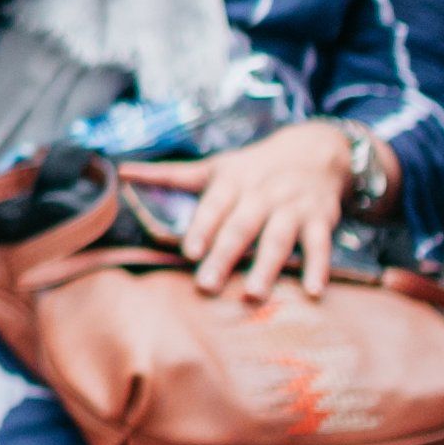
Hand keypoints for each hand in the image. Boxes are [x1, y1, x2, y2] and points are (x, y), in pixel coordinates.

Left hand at [174, 121, 360, 299]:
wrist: (314, 150)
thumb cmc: (253, 167)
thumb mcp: (214, 166)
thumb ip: (170, 175)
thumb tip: (122, 172)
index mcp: (233, 182)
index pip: (214, 206)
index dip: (202, 228)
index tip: (189, 252)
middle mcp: (262, 194)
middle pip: (242, 227)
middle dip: (225, 255)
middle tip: (207, 286)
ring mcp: (293, 208)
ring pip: (279, 238)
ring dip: (267, 267)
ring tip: (252, 294)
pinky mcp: (321, 220)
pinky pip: (321, 245)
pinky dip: (318, 268)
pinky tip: (313, 292)